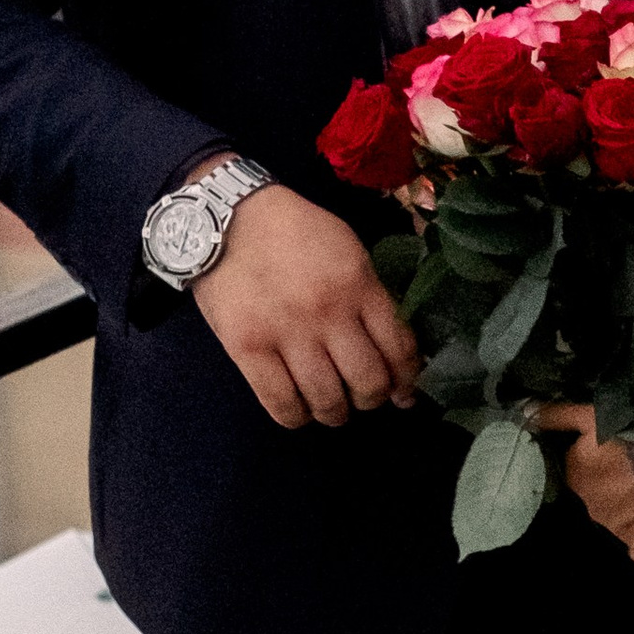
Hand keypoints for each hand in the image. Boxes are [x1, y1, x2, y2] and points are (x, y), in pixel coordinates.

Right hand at [192, 179, 420, 428]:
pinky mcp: (248, 348)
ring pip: (328, 400)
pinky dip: (296, 416)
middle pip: (368, 382)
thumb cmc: (292, 232)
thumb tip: (393, 347)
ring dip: (335, 413)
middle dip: (372, 399)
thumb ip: (370, 295)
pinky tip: (299, 410)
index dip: (406, 379)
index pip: (398, 348)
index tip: (403, 392)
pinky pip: (281, 403)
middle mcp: (328, 313)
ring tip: (331, 408)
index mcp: (358, 285)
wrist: (226, 217)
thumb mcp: (346, 250)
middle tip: (363, 397)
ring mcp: (287, 332)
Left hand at [537, 402, 633, 566]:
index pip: (582, 470)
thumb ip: (560, 416)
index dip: (605, 462)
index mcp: (579, 474)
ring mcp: (618, 534)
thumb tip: (526, 412)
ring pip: (623, 521)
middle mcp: (592, 508)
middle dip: (619, 487)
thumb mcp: (598, 414)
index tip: (626, 455)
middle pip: (602, 498)